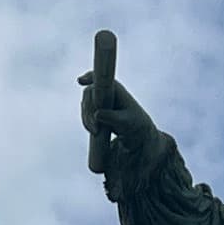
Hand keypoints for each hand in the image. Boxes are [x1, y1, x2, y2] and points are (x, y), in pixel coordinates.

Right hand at [80, 54, 154, 189]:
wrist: (141, 149)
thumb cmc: (140, 132)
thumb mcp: (130, 125)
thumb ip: (114, 119)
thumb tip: (99, 115)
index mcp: (118, 92)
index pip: (102, 79)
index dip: (92, 76)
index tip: (82, 81)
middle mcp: (109, 97)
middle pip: (90, 94)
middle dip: (89, 107)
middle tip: (96, 126)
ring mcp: (101, 109)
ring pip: (86, 107)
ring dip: (87, 117)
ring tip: (97, 131)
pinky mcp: (97, 121)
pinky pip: (86, 117)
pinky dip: (88, 123)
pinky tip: (94, 131)